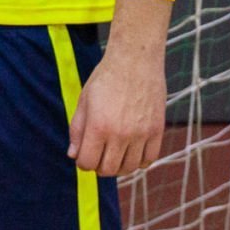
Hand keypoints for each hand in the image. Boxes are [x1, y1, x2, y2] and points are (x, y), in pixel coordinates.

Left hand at [66, 47, 166, 176]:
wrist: (135, 60)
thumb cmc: (105, 78)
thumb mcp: (84, 101)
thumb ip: (77, 129)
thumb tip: (73, 156)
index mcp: (98, 126)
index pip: (87, 163)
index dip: (82, 161)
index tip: (84, 154)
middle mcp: (120, 134)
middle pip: (107, 170)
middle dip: (99, 166)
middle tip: (99, 154)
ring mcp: (141, 134)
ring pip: (128, 168)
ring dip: (119, 165)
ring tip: (115, 153)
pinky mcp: (157, 131)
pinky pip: (148, 160)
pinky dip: (139, 161)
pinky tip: (132, 151)